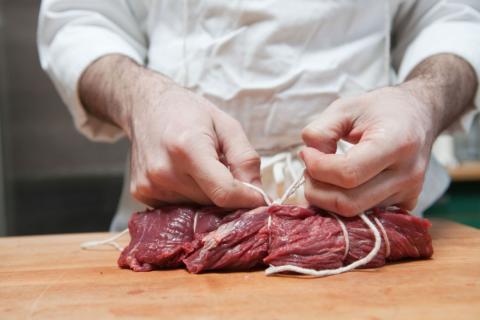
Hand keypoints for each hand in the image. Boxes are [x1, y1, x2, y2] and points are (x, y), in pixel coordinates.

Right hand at [80, 55, 263, 207]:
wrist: (144, 106)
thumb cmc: (188, 112)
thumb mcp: (227, 126)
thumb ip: (246, 160)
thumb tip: (260, 196)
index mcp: (188, 149)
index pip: (224, 192)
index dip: (248, 200)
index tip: (261, 199)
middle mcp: (164, 171)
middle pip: (212, 203)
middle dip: (229, 196)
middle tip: (229, 174)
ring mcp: (150, 185)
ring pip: (196, 209)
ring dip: (209, 197)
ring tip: (204, 170)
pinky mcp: (142, 194)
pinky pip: (178, 208)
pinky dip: (190, 198)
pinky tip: (187, 176)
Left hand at [300, 83, 435, 215]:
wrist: (418, 115)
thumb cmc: (380, 108)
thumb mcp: (344, 107)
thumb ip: (320, 132)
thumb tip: (309, 158)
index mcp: (397, 143)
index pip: (348, 173)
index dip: (318, 167)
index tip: (307, 153)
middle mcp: (408, 174)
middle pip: (349, 202)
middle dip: (316, 189)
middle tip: (308, 168)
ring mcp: (409, 193)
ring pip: (354, 213)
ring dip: (326, 197)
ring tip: (321, 173)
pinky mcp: (406, 203)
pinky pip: (366, 216)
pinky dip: (342, 205)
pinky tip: (336, 186)